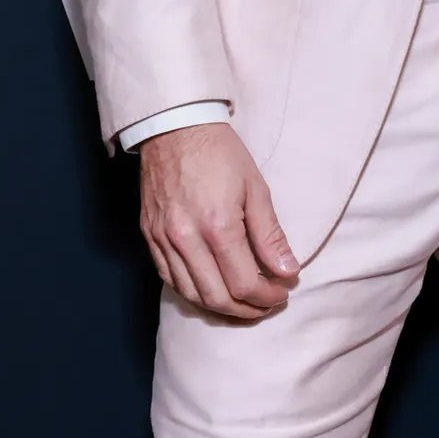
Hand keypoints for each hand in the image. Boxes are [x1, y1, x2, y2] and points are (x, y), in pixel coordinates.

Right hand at [139, 123, 297, 318]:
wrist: (176, 127)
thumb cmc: (221, 153)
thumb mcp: (256, 187)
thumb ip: (270, 234)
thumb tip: (288, 271)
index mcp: (218, 226)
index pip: (244, 282)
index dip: (267, 295)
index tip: (284, 292)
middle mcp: (186, 239)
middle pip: (217, 298)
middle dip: (247, 309)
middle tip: (268, 304)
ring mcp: (163, 241)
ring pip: (191, 296)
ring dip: (221, 308)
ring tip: (245, 304)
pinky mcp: (150, 238)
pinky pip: (170, 281)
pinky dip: (193, 293)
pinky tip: (213, 290)